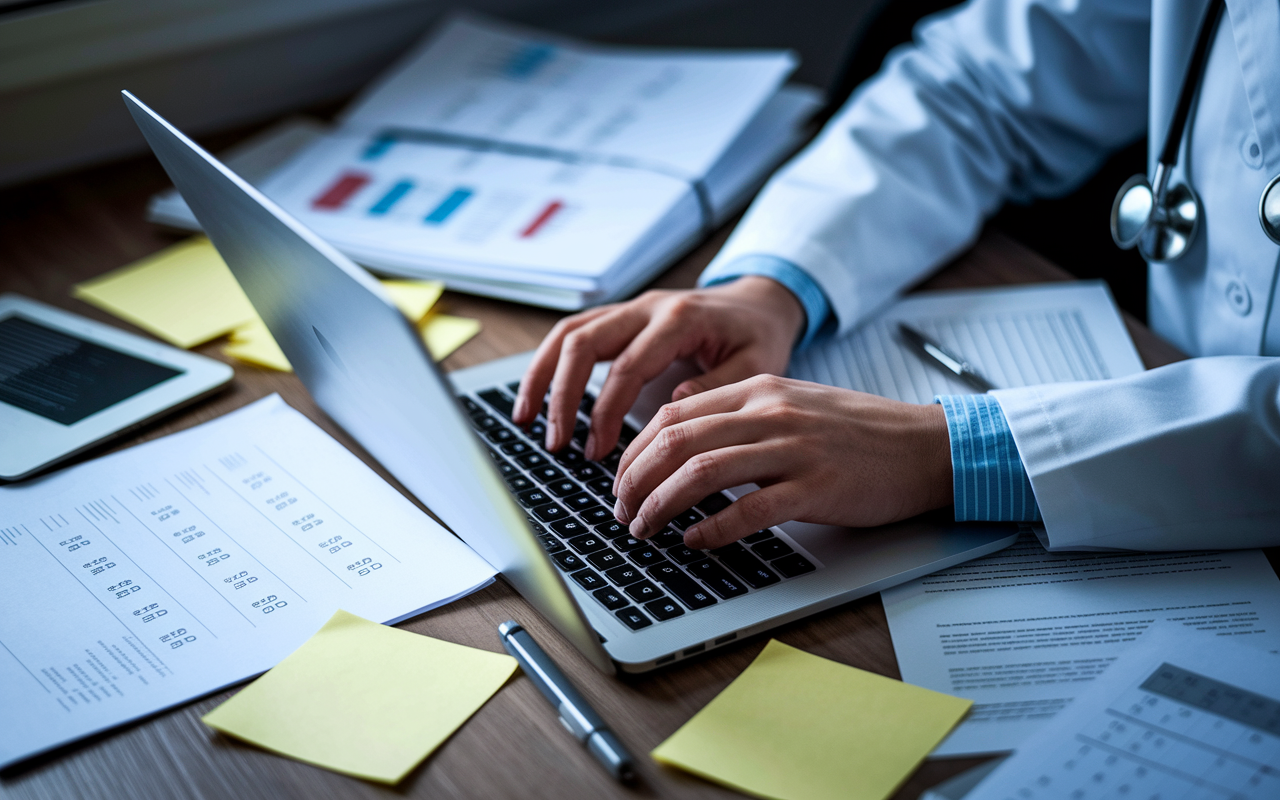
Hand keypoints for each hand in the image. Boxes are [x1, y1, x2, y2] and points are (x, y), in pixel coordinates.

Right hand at [513, 277, 804, 459]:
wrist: (759, 303)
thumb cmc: (758, 337)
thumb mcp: (758, 365)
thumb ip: (718, 386)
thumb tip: (674, 409)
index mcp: (679, 319)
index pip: (627, 367)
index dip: (606, 412)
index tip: (596, 452)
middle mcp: (647, 307)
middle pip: (583, 343)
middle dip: (562, 396)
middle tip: (556, 443)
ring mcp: (630, 308)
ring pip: (568, 332)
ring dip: (542, 376)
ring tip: (526, 419)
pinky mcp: (620, 316)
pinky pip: (574, 332)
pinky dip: (549, 363)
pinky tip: (537, 397)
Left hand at [611, 375, 952, 548]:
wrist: (925, 446)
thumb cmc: (858, 433)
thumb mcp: (792, 407)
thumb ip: (740, 418)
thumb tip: (680, 446)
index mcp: (758, 389)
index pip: (673, 414)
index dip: (635, 451)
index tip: (621, 481)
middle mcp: (770, 412)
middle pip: (676, 441)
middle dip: (635, 480)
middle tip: (621, 511)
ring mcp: (794, 449)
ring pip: (702, 471)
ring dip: (661, 504)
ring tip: (643, 529)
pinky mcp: (817, 487)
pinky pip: (750, 508)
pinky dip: (713, 528)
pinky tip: (694, 542)